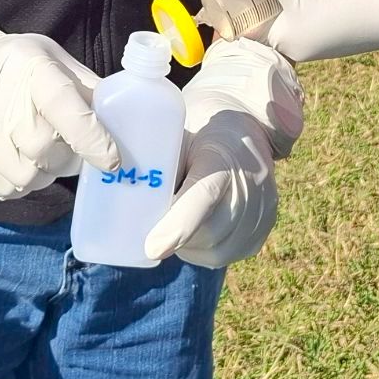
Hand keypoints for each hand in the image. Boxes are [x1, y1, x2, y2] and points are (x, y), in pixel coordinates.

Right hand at [0, 17, 119, 200]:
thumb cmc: (24, 69)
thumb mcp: (60, 65)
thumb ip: (93, 94)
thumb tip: (136, 125)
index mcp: (30, 66)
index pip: (62, 104)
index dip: (90, 136)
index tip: (112, 161)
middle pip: (41, 148)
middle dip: (64, 159)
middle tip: (69, 151)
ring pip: (21, 175)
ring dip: (41, 174)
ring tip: (41, 155)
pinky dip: (16, 183)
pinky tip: (18, 161)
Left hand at [144, 40, 297, 266]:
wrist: (246, 125)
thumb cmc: (198, 129)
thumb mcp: (176, 134)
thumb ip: (157, 163)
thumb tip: (117, 188)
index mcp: (221, 156)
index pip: (203, 196)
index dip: (179, 225)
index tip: (152, 249)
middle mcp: (248, 187)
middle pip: (207, 232)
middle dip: (173, 235)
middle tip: (151, 225)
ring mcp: (261, 213)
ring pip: (214, 250)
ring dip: (188, 245)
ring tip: (175, 222)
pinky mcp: (261, 231)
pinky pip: (224, 254)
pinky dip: (203, 248)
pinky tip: (196, 230)